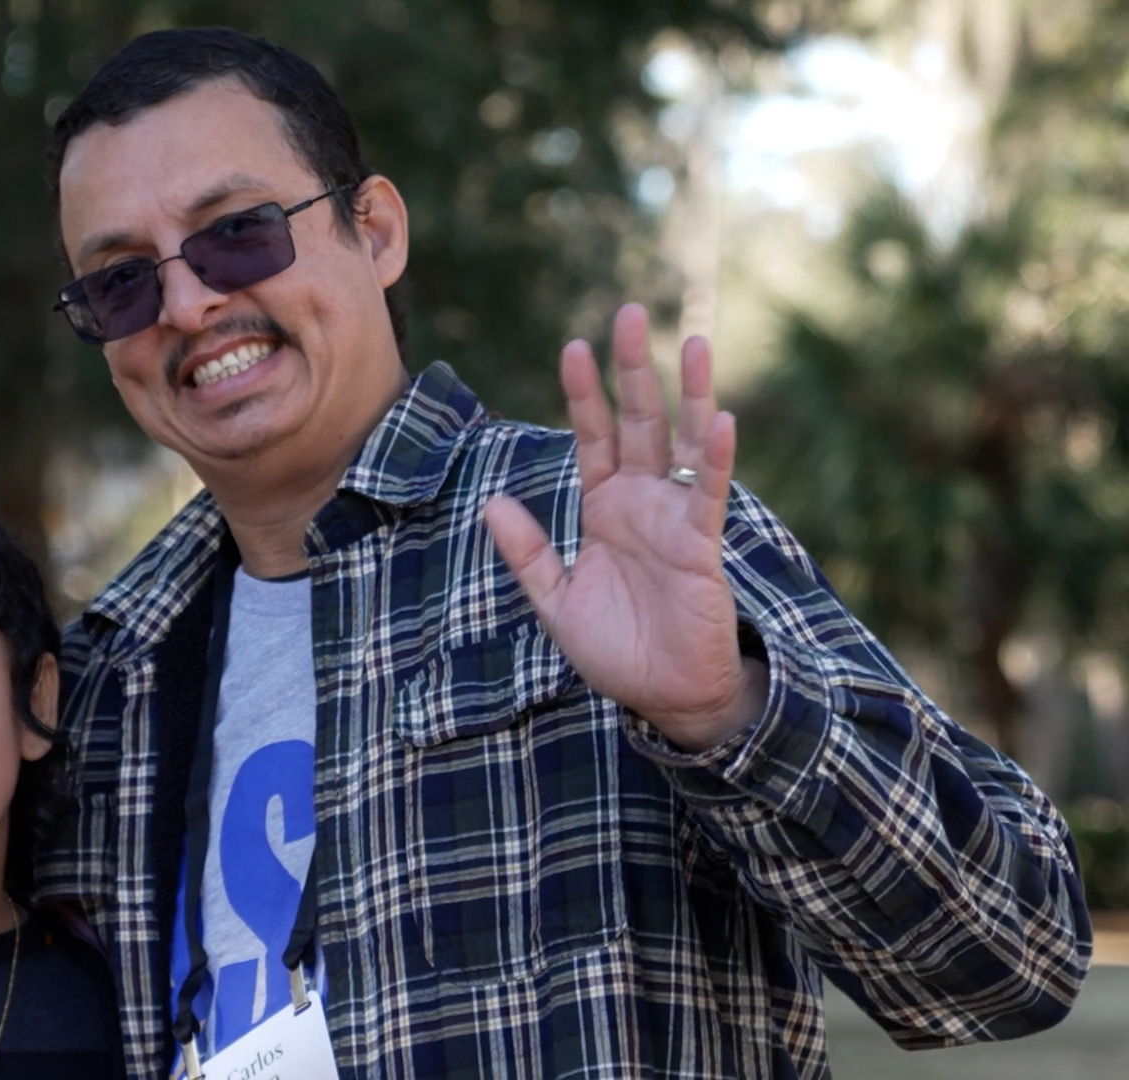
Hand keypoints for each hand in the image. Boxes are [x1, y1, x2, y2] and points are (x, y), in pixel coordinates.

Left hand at [483, 304, 766, 750]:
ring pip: (685, 442)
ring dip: (689, 392)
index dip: (584, 394)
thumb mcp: (556, 600)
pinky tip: (722, 419)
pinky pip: (711, 494)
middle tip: (629, 312)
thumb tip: (491, 503)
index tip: (574, 346)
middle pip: (639, 422)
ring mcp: (676, 518)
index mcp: (605, 507)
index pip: (593, 437)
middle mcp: (643, 502)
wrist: (664, 696)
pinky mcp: (703, 545)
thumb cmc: (616, 648)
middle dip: (633, 370)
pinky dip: (718, 458)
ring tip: (693, 340)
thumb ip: (527, 553)